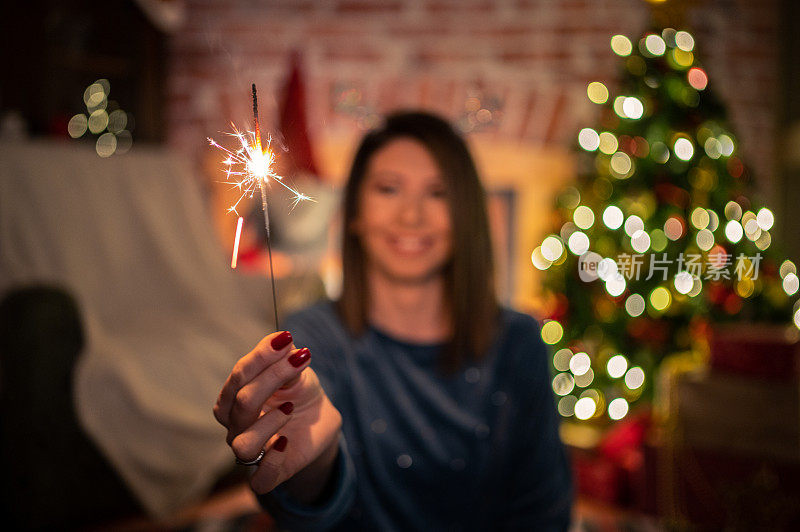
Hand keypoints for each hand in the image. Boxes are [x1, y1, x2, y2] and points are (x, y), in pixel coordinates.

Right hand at [214, 331, 341, 497]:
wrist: (319, 423)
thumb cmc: (299, 394)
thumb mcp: (298, 373)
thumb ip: (287, 359)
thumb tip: (283, 340)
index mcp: (235, 397)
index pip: (239, 376)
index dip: (261, 357)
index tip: (286, 340)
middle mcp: (237, 425)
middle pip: (241, 403)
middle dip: (271, 378)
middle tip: (300, 360)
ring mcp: (251, 451)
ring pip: (243, 444)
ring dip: (268, 423)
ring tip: (290, 407)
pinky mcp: (269, 475)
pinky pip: (260, 480)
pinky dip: (271, 462)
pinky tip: (287, 441)